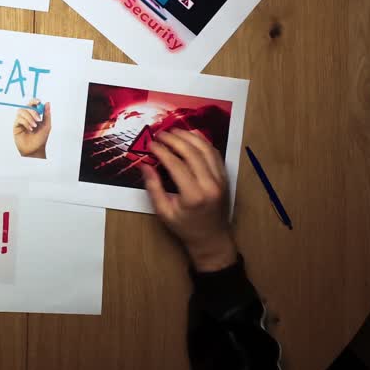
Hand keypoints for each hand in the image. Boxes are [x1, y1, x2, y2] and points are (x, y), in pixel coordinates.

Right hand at [12, 99, 50, 158]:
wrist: (35, 149)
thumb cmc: (41, 138)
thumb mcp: (47, 125)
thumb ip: (47, 114)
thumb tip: (47, 103)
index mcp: (34, 115)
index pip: (33, 104)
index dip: (35, 101)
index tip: (39, 102)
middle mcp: (27, 116)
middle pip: (26, 106)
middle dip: (33, 111)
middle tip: (38, 119)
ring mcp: (21, 120)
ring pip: (21, 111)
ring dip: (29, 118)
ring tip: (34, 126)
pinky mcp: (16, 125)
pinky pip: (19, 119)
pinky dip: (26, 123)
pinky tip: (30, 129)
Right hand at [139, 129, 237, 271]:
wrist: (212, 239)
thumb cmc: (185, 228)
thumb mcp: (164, 212)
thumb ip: (154, 187)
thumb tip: (145, 165)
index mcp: (193, 195)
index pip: (176, 164)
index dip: (162, 151)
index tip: (151, 144)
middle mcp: (210, 184)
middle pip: (192, 152)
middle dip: (174, 139)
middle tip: (160, 133)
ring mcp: (220, 179)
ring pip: (206, 149)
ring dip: (189, 136)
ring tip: (174, 131)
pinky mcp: (225, 177)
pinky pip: (215, 154)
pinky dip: (203, 142)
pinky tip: (192, 135)